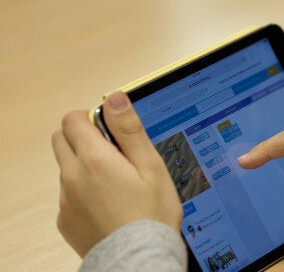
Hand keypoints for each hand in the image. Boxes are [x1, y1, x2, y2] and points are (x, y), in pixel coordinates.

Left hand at [52, 91, 181, 256]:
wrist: (140, 259)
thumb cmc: (152, 214)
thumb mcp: (151, 165)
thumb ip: (129, 130)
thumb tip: (115, 98)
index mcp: (94, 159)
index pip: (73, 119)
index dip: (92, 117)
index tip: (112, 130)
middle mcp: (73, 176)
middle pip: (61, 139)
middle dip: (82, 137)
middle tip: (113, 153)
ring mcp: (66, 200)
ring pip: (66, 167)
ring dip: (84, 165)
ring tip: (116, 184)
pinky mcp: (66, 219)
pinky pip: (68, 194)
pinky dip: (84, 191)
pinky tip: (109, 204)